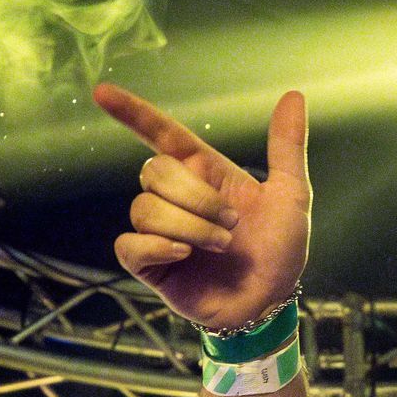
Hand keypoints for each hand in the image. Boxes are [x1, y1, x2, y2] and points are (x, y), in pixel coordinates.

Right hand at [95, 81, 310, 332]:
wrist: (270, 302)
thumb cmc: (279, 251)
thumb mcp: (291, 195)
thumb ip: (287, 147)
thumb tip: (294, 95)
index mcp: (204, 173)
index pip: (161, 134)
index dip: (132, 113)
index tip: (102, 93)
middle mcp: (177, 197)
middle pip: (154, 171)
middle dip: (196, 197)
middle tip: (230, 224)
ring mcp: (160, 230)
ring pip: (144, 208)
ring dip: (188, 227)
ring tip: (219, 247)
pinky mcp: (149, 263)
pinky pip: (129, 244)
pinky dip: (156, 245)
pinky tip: (183, 254)